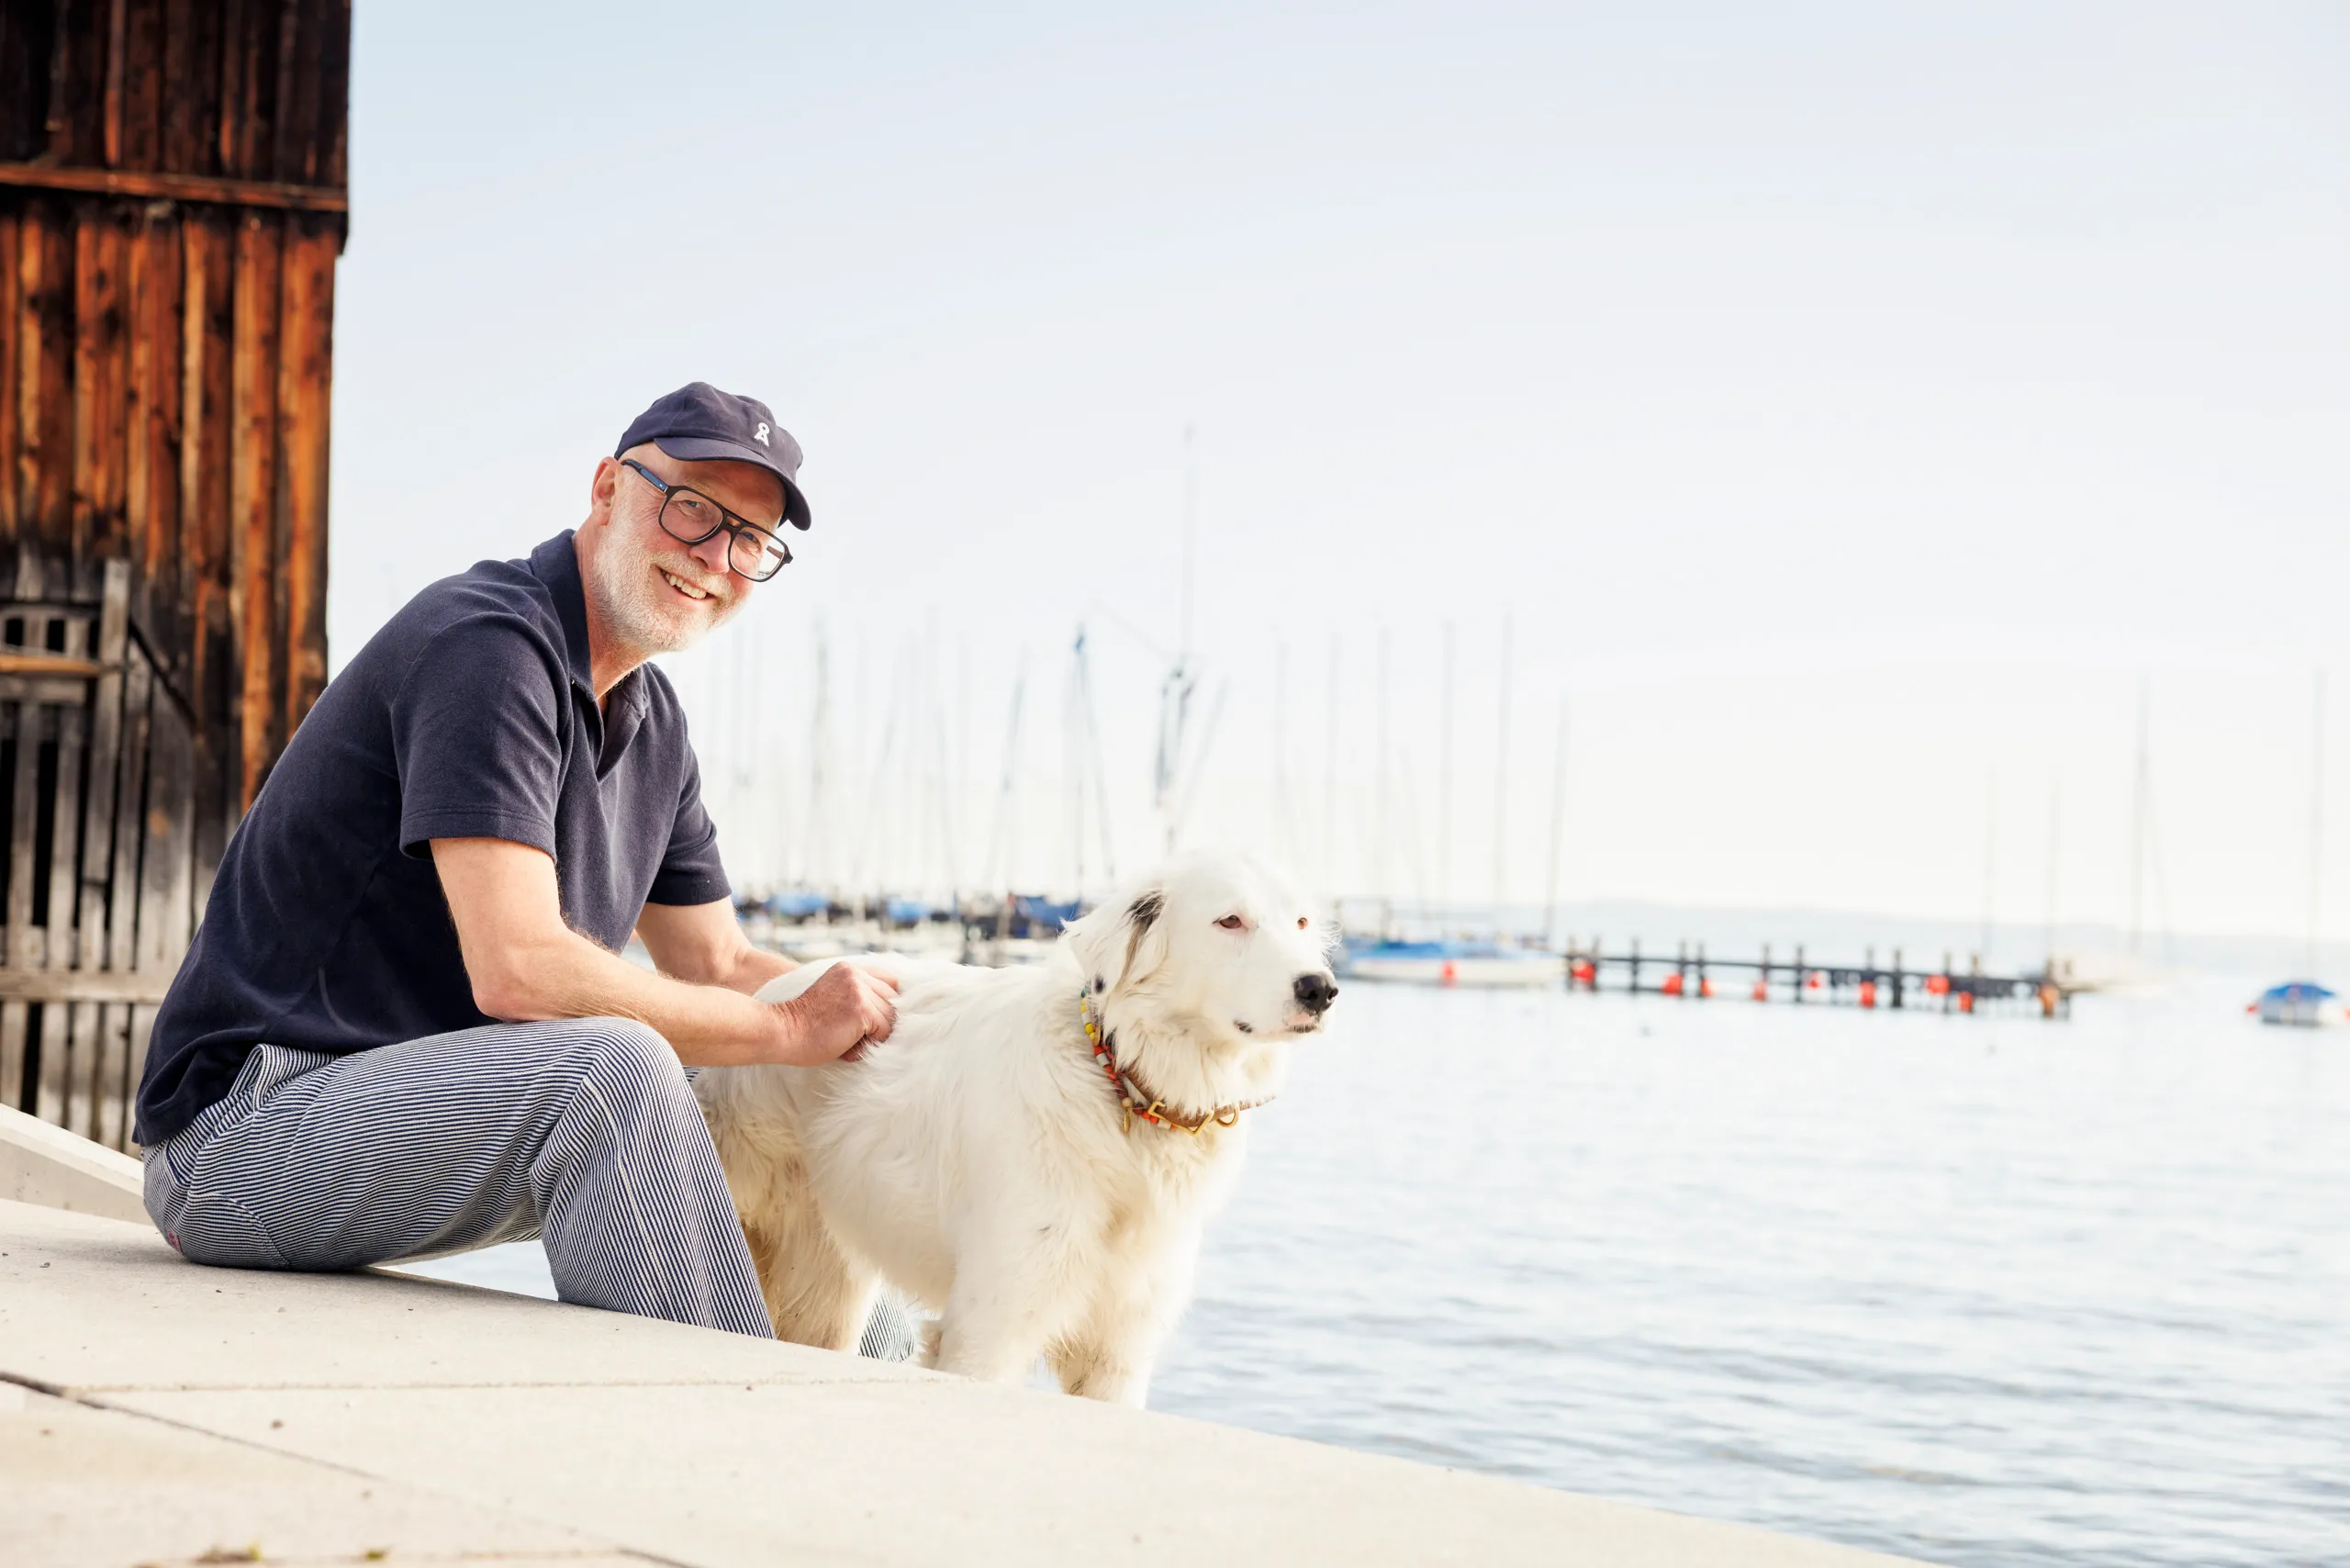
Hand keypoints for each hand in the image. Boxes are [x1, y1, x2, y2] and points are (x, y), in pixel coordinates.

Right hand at [775, 963, 898, 1064]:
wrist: (782, 1032)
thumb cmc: (805, 1027)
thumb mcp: (833, 999)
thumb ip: (857, 997)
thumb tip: (891, 1016)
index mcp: (848, 969)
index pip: (889, 982)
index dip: (887, 1003)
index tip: (874, 1022)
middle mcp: (856, 974)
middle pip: (894, 999)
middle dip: (882, 1021)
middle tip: (855, 1036)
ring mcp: (859, 990)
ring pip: (891, 1017)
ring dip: (875, 1035)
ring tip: (848, 1041)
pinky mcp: (861, 1009)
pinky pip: (885, 1030)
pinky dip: (871, 1043)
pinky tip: (848, 1045)